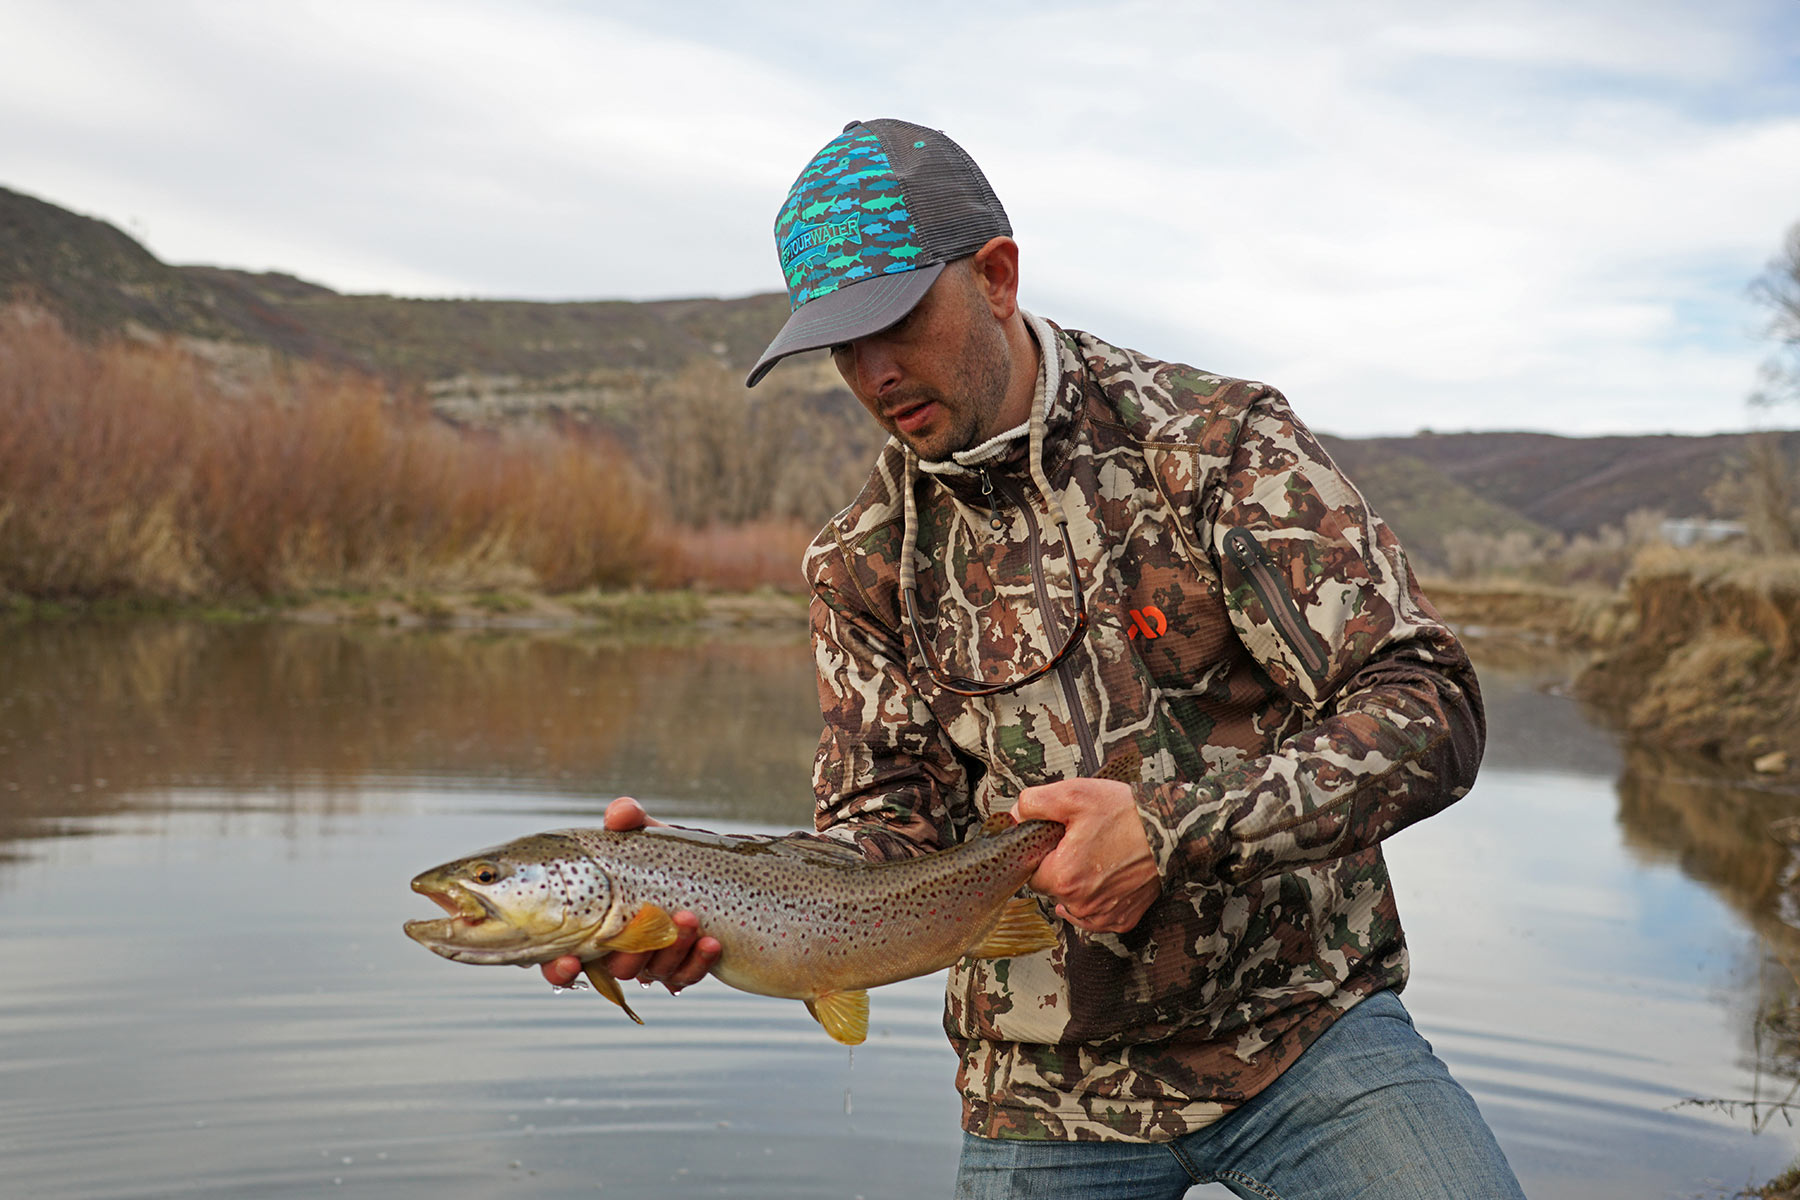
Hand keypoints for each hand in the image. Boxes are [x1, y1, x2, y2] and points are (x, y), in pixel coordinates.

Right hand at [538, 796, 721, 991]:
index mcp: (593, 924)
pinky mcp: (684, 968)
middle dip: (632, 952)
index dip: (560, 969)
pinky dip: (698, 962)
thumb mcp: (644, 834)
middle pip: (615, 969)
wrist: (711, 868)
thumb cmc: (660, 854)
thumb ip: (628, 818)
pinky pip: (687, 976)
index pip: (564, 960)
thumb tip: (619, 814)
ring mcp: (652, 962)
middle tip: (654, 919)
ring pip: (653, 972)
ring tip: (690, 919)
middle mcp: (619, 950)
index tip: (571, 961)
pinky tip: (711, 943)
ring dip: (671, 950)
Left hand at [1014, 777, 1160, 934]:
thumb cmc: (1126, 813)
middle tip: (1083, 842)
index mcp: (1063, 878)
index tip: (1060, 839)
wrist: (1173, 831)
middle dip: (1061, 867)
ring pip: (1073, 903)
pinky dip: (1099, 898)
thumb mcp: (1073, 795)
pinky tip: (1109, 876)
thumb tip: (1015, 816)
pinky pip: (1097, 915)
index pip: (1031, 872)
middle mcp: (1080, 905)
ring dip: (1079, 884)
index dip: (1043, 853)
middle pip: (1052, 888)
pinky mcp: (1122, 919)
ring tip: (1100, 856)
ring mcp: (1103, 915)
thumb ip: (1034, 803)